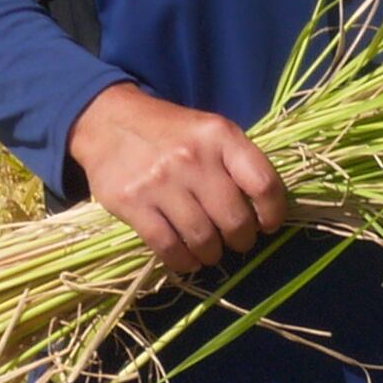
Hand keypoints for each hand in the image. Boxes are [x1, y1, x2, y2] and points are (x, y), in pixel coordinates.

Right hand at [66, 83, 290, 277]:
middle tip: (237, 241)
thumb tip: (264, 210)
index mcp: (220, 136)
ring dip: (213, 254)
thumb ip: (237, 162)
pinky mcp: (132, 204)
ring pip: (203, 238)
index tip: (269, 224)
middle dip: (242, 240)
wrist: (108, 121)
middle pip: (235, 219)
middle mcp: (193, 158)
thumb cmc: (169, 132)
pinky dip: (184, 261)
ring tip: (211, 251)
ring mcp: (161, 182)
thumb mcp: (209, 131)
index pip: (263, 183)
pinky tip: (188, 259)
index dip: (274, 212)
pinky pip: (168, 247)